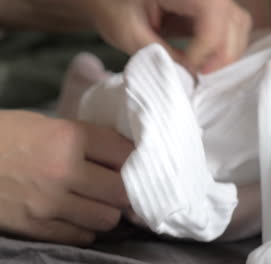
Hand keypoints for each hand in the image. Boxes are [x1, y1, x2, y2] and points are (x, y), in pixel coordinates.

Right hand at [0, 111, 132, 244]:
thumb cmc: (7, 136)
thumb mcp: (48, 124)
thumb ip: (87, 138)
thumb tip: (126, 153)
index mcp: (68, 137)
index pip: (124, 153)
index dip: (136, 160)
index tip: (137, 163)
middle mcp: (63, 171)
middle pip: (122, 191)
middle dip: (127, 189)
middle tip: (122, 186)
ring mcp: (49, 203)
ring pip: (107, 218)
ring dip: (108, 210)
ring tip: (99, 201)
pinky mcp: (35, 227)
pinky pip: (81, 235)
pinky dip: (86, 227)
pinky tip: (77, 215)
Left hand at [89, 0, 251, 72]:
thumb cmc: (112, 7)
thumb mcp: (131, 34)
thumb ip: (163, 56)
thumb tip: (191, 78)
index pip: (213, 21)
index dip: (203, 51)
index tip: (187, 69)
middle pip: (235, 22)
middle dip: (221, 55)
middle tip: (200, 75)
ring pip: (239, 24)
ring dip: (226, 51)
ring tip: (203, 68)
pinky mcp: (210, 5)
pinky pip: (232, 24)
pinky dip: (224, 45)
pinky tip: (206, 59)